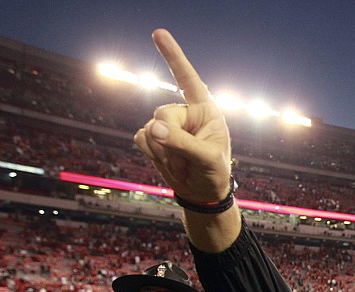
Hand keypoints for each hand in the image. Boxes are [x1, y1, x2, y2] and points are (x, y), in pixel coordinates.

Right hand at [134, 29, 231, 203]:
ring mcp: (168, 125)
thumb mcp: (206, 159)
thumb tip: (152, 128)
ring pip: (148, 128)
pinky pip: (140, 139)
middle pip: (162, 112)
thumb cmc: (214, 173)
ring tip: (182, 164)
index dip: (173, 56)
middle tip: (185, 159)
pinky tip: (169, 164)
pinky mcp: (153, 138)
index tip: (157, 33)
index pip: (188, 79)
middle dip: (169, 138)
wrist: (203, 193)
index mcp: (205, 110)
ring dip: (162, 152)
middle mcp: (186, 113)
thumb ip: (181, 143)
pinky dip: (152, 154)